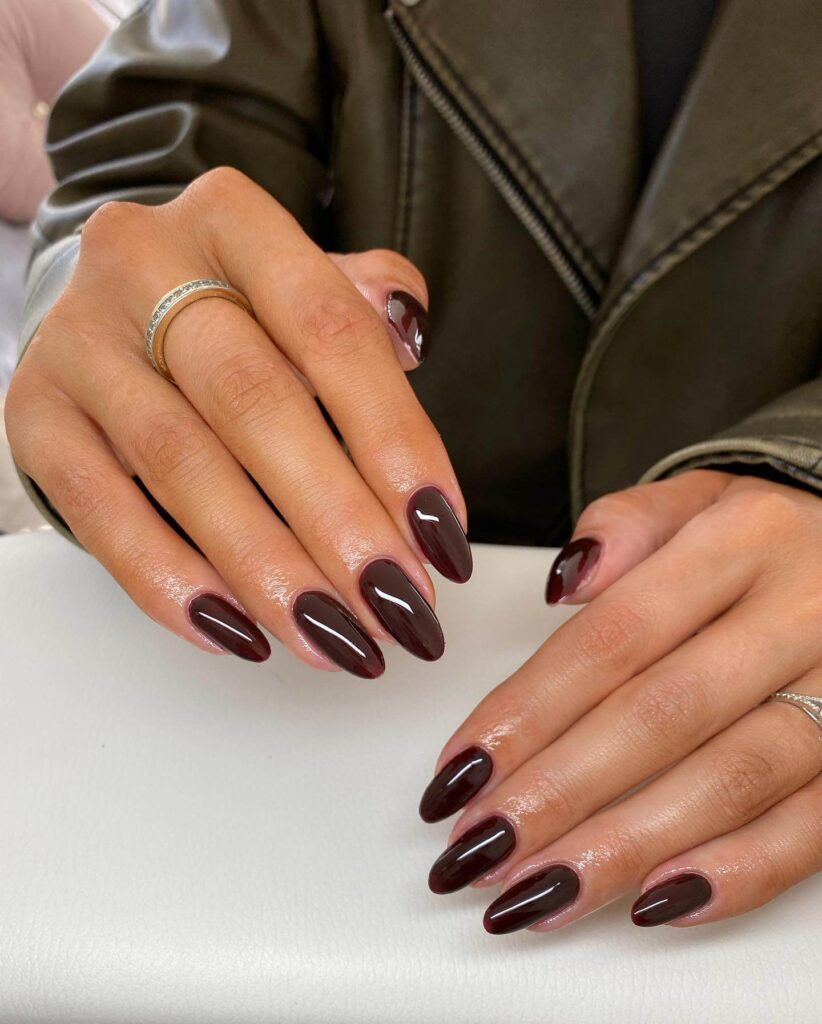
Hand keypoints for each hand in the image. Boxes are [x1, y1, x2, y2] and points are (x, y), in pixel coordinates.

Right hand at [5, 167, 470, 675]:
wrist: (109, 309)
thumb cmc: (231, 310)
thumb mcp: (302, 285)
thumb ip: (364, 309)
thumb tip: (413, 333)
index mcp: (232, 222)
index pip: (330, 331)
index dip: (393, 440)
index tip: (440, 533)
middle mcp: (143, 265)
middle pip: (255, 403)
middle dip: (337, 521)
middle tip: (396, 605)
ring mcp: (79, 343)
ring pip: (182, 468)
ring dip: (268, 569)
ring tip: (335, 636)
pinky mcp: (35, 417)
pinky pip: (100, 514)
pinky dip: (172, 582)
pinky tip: (239, 631)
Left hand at [419, 470, 821, 931]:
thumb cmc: (765, 539)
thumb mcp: (697, 500)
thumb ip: (624, 527)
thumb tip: (563, 583)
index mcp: (742, 540)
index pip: (613, 636)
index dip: (529, 709)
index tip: (461, 768)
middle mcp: (802, 612)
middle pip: (661, 714)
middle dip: (559, 791)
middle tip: (481, 845)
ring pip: (731, 780)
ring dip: (626, 846)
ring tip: (541, 890)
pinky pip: (813, 827)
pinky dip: (737, 874)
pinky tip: (656, 904)